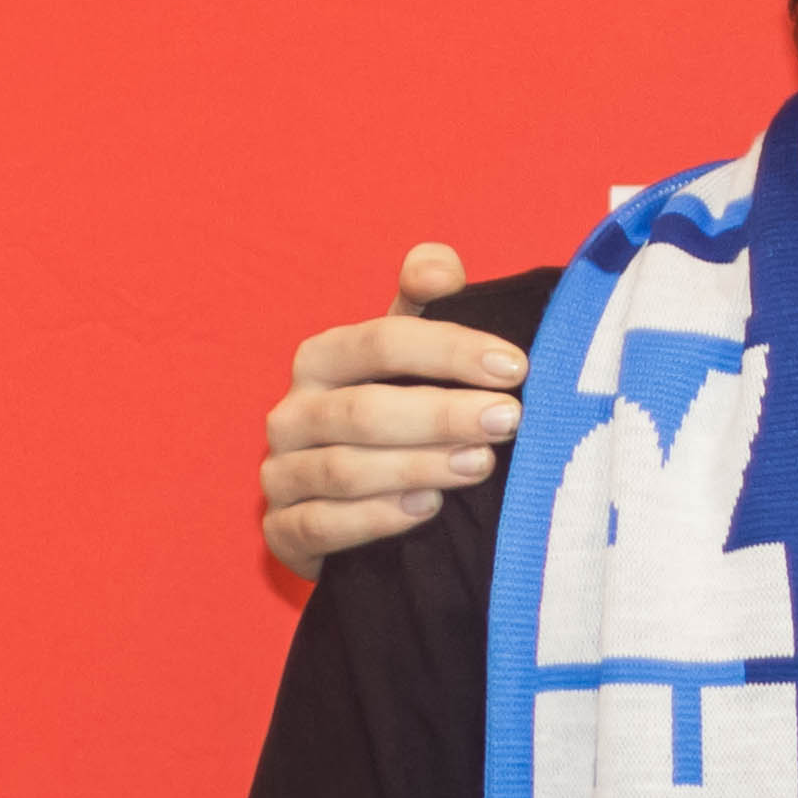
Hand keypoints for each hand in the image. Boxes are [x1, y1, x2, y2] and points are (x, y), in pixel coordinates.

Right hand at [263, 244, 520, 570]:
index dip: (448, 350)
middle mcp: (293, 414)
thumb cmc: (389, 413)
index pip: (381, 341)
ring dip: (417, 466)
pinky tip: (427, 509)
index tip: (516, 366)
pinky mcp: (282, 531)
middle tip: (509, 420)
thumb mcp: (408, 356)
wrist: (342, 505)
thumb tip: (439, 267)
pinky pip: (321, 525)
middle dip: (441, 414)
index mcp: (323, 359)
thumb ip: (425, 306)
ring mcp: (281, 474)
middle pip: (363, 410)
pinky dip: (375, 518)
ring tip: (481, 464)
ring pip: (343, 470)